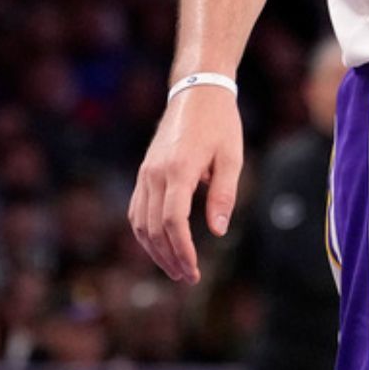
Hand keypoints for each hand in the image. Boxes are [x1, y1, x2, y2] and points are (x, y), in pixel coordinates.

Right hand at [128, 86, 243, 284]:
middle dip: (170, 258)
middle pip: (155, 228)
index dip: (182, 250)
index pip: (174, 221)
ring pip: (140, 223)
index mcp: (179, 170)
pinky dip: (144, 233)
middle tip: (188, 277)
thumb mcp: (231, 156)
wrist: (197, 91)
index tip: (194, 270)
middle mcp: (156, 174)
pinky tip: (158, 246)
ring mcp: (146, 173)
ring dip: (154, 251)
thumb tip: (217, 231)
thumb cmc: (220, 124)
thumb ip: (224, 193)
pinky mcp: (143, 172)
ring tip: (175, 268)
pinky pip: (136, 210)